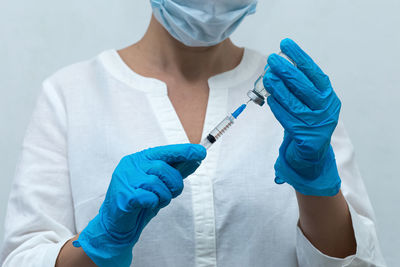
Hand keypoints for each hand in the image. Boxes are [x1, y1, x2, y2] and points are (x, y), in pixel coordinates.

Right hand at [73, 144, 206, 266]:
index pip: (165, 151)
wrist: (118, 225)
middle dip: (174, 183)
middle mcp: (130, 165)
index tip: (201, 152)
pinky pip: (149, 197)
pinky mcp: (124, 196)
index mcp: (139, 159)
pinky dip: (154, 203)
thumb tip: (196, 159)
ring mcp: (125, 179)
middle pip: (163, 168)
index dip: (183, 151)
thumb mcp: (161, 184)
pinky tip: (147, 205)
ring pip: (157, 183)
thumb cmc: (141, 201)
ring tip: (157, 201)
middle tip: (172, 193)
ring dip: (164, 196)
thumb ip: (176, 170)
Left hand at [263, 38, 340, 195]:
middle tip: (272, 59)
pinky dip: (278, 108)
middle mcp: (327, 109)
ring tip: (268, 76)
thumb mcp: (307, 103)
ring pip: (295, 102)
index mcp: (328, 96)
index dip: (299, 57)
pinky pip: (289, 119)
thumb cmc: (306, 122)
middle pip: (304, 86)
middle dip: (287, 70)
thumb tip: (278, 65)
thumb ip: (298, 87)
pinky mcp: (308, 137)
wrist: (311, 154)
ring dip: (279, 88)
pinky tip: (269, 98)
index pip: (314, 72)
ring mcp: (319, 124)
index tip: (286, 44)